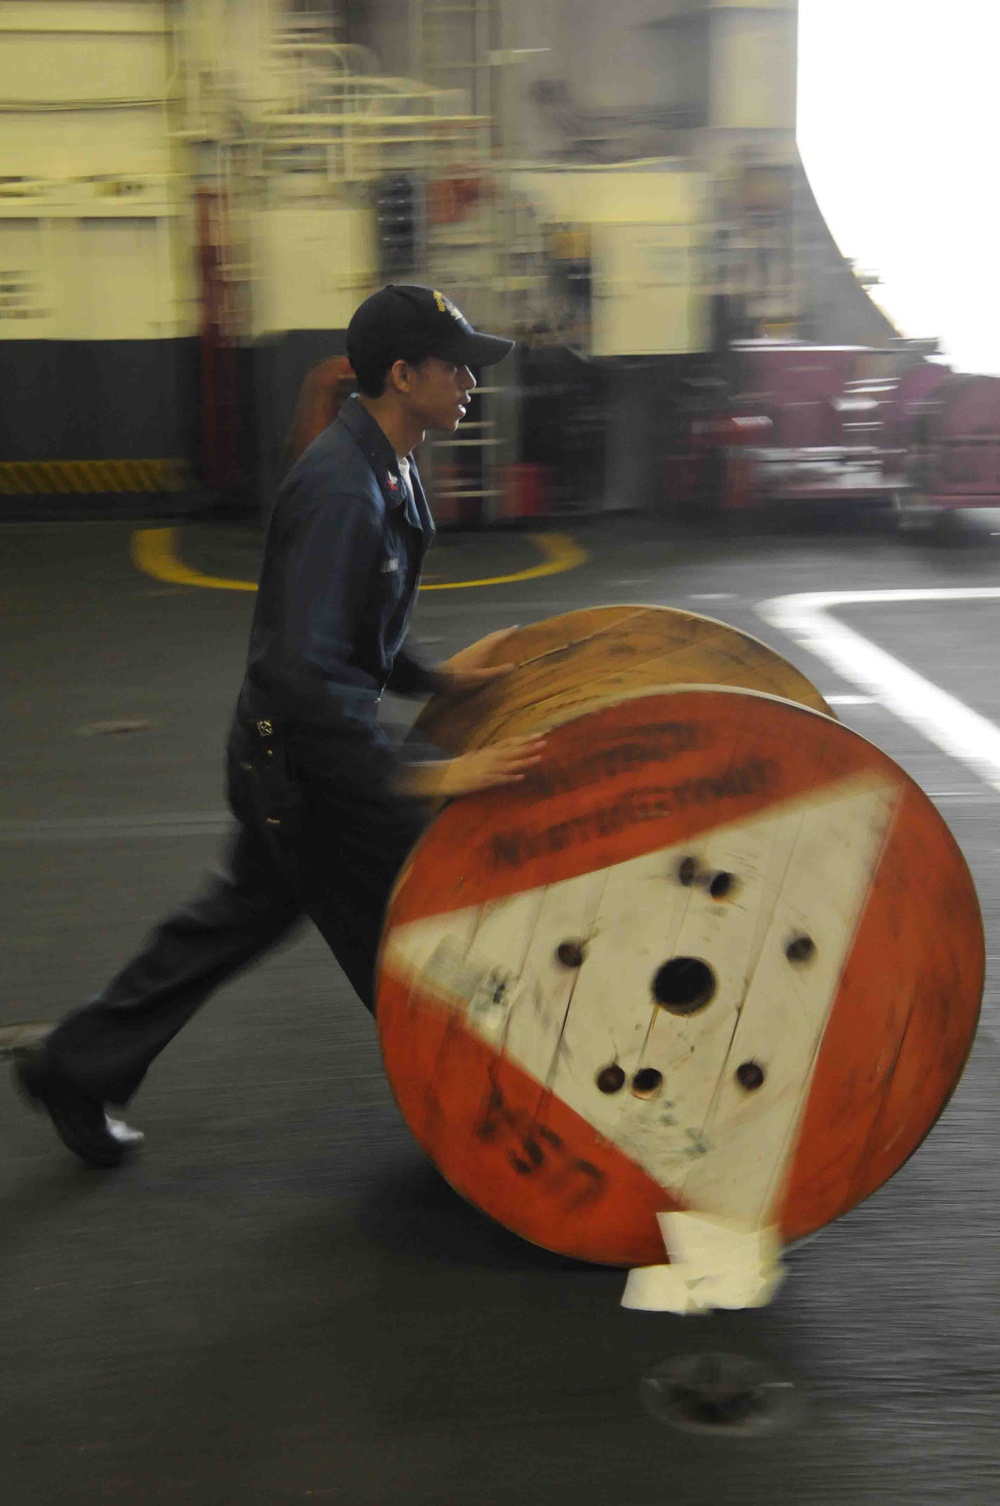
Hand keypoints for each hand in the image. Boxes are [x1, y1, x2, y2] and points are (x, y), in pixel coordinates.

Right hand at [399, 736, 545, 798]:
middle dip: (529, 746)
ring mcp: (487, 769)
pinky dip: (510, 778)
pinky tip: (521, 777)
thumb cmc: (460, 767)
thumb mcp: (476, 755)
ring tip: (539, 758)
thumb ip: (490, 753)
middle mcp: (490, 757)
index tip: (539, 734)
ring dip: (524, 761)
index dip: (525, 738)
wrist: (443, 775)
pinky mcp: (483, 781)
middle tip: (545, 741)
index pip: (510, 742)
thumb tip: (503, 751)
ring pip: (509, 764)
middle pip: (512, 750)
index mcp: (489, 751)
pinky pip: (499, 779)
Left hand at [435, 626, 521, 693]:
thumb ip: (497, 671)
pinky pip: (482, 643)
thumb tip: (513, 666)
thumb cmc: (463, 677)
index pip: (498, 638)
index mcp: (483, 649)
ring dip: (496, 636)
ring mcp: (472, 648)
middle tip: (512, 630)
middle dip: (502, 632)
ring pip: (487, 639)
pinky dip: (489, 641)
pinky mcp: (467, 652)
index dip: (507, 632)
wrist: (443, 677)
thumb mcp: (482, 676)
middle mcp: (478, 646)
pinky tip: (489, 646)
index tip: (516, 627)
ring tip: (503, 636)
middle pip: (492, 636)